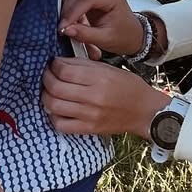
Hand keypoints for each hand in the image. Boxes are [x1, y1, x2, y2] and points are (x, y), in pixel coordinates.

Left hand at [43, 56, 162, 137]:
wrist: (145, 111)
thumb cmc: (129, 87)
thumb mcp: (109, 69)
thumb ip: (84, 65)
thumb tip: (59, 63)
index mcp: (100, 78)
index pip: (64, 70)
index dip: (54, 65)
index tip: (53, 64)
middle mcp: (93, 97)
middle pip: (55, 87)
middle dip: (45, 79)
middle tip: (47, 75)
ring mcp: (90, 115)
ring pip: (54, 106)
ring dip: (46, 97)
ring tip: (49, 91)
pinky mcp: (89, 129)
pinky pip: (61, 125)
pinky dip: (53, 116)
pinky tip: (57, 109)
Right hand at [59, 0, 145, 55]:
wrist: (130, 33)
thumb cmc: (122, 35)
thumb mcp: (105, 40)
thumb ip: (85, 34)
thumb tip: (66, 29)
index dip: (71, 12)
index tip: (62, 26)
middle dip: (66, 9)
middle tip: (63, 26)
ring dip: (65, 2)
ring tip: (68, 20)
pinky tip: (69, 12)